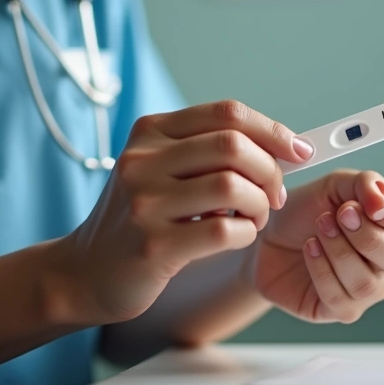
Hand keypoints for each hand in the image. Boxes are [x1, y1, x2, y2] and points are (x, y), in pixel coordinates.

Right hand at [50, 101, 308, 325]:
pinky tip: (237, 237)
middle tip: (275, 195)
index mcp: (150, 132)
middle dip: (270, 170)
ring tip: (254, 218)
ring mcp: (144, 202)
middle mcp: (142, 160)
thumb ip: (210, 153)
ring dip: (260, 205)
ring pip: (232, 186)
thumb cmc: (138, 218)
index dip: (272, 130)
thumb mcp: (160, 170)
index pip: (227, 113)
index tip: (298, 150)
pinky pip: (224, 231)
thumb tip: (284, 147)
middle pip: (234, 145)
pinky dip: (245, 233)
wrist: (85, 272)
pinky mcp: (153, 245)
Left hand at [247, 170, 383, 322]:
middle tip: (337, 216)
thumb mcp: (332, 186)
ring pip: (368, 283)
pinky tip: (309, 250)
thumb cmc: (304, 213)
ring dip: (339, 252)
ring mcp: (368, 289)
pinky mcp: (343, 310)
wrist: (266, 240)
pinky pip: (341, 299)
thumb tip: (382, 198)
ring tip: (317, 231)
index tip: (367, 206)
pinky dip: (322, 270)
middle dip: (366, 237)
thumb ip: (363, 183)